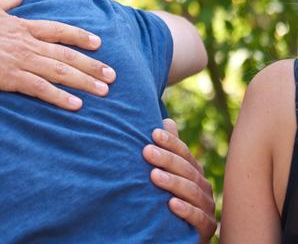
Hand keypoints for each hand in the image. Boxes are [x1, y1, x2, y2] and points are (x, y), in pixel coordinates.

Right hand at [0, 0, 115, 109]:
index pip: (58, 31)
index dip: (79, 37)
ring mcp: (19, 59)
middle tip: (112, 75)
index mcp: (20, 26)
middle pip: (66, 54)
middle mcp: (26, 42)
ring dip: (84, 81)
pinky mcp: (9, 76)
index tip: (98, 43)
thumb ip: (6, 1)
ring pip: (60, 72)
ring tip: (104, 91)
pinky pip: (41, 89)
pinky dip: (60, 97)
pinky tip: (76, 105)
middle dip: (92, 65)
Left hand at [142, 119, 216, 242]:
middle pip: (187, 170)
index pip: (184, 154)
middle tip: (146, 151)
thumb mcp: (170, 174)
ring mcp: (207, 208)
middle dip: (167, 159)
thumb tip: (166, 120)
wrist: (180, 236)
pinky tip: (171, 204)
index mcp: (194, 172)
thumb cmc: (172, 199)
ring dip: (173, 183)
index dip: (171, 142)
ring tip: (154, 176)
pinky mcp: (207, 228)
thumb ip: (170, 151)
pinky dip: (186, 210)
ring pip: (193, 192)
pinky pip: (199, 219)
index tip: (153, 133)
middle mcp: (203, 188)